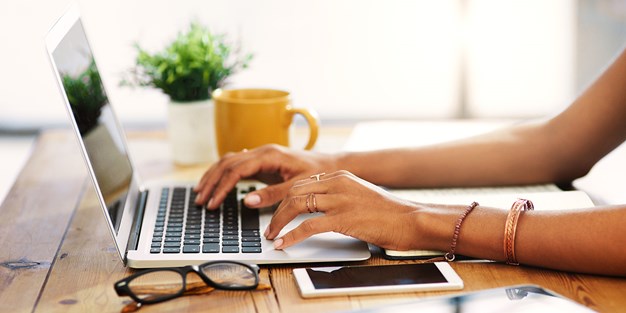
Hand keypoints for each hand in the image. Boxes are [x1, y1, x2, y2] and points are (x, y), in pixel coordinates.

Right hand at [194, 144, 336, 208]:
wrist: (331, 165)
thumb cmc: (318, 174)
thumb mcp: (297, 187)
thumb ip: (273, 194)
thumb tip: (247, 201)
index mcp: (269, 155)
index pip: (236, 169)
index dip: (221, 187)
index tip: (213, 203)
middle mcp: (262, 151)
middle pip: (227, 163)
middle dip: (211, 182)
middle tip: (201, 200)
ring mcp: (261, 155)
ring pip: (229, 161)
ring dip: (213, 176)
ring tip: (201, 193)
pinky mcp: (263, 161)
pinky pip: (237, 164)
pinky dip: (223, 173)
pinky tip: (216, 182)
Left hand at [265, 170, 422, 250]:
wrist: (410, 219)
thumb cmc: (388, 212)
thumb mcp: (359, 194)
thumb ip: (338, 195)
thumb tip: (316, 208)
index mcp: (340, 176)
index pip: (302, 183)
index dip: (284, 199)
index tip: (276, 212)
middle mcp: (337, 183)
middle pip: (294, 192)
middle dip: (277, 210)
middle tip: (270, 227)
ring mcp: (340, 200)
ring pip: (297, 205)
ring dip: (279, 222)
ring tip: (272, 235)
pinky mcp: (344, 218)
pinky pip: (308, 226)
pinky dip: (291, 236)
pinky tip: (284, 243)